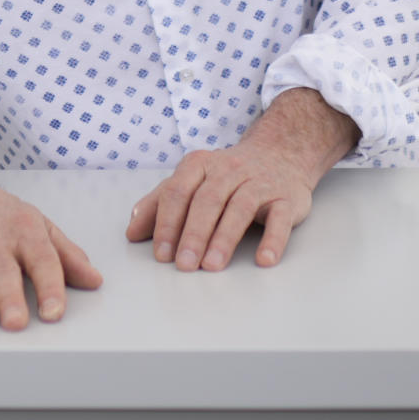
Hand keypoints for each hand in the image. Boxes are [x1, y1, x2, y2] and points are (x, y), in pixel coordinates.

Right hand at [0, 157, 101, 329]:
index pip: (41, 260)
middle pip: (2, 270)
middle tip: (18, 322)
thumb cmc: (0, 215)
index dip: (50, 287)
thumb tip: (94, 280)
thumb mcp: (38, 226)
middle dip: (10, 296)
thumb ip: (66, 256)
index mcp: (23, 230)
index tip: (55, 313)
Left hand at [126, 88, 358, 271]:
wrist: (280, 153)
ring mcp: (260, 182)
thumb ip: (160, 202)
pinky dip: (274, 239)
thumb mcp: (192, 180)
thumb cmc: (228, 175)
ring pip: (240, 207)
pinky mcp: (286, 198)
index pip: (179, 191)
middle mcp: (229, 169)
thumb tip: (132, 231)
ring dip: (225, 238)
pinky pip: (280, 218)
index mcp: (200, 164)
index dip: (168, 222)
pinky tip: (264, 260)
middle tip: (183, 265)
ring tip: (212, 266)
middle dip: (193, 234)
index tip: (161, 254)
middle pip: (208, 200)